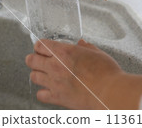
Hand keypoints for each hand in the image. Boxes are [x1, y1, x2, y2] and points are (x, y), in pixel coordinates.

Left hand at [25, 39, 141, 108]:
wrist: (111, 93)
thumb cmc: (107, 73)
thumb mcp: (97, 53)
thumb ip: (85, 48)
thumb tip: (81, 43)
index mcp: (63, 52)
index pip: (39, 45)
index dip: (40, 47)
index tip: (42, 49)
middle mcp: (55, 65)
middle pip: (31, 60)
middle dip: (34, 59)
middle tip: (39, 62)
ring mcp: (54, 82)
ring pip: (33, 76)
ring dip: (38, 75)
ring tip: (44, 76)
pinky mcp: (57, 97)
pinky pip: (40, 95)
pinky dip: (43, 93)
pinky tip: (50, 91)